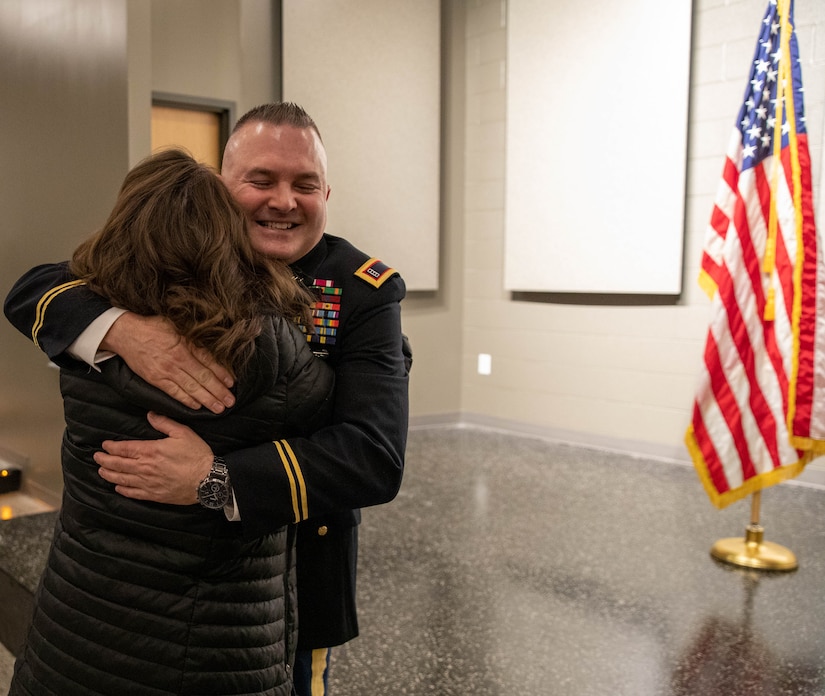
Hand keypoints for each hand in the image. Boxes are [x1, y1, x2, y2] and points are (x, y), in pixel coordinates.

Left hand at [95, 412, 213, 504]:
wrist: (208, 481)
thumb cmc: (197, 456)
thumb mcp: (183, 433)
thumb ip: (165, 423)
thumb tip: (150, 414)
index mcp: (151, 451)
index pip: (124, 449)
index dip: (111, 447)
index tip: (104, 445)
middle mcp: (145, 468)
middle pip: (118, 464)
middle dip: (104, 460)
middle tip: (96, 457)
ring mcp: (148, 483)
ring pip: (122, 479)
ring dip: (109, 474)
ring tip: (102, 471)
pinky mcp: (154, 495)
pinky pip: (133, 493)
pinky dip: (122, 490)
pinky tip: (118, 487)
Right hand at [102, 312, 234, 412]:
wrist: (126, 334)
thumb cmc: (153, 327)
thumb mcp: (177, 327)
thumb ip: (193, 340)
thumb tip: (211, 349)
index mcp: (184, 347)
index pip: (208, 363)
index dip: (221, 374)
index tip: (231, 383)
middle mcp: (177, 361)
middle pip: (202, 378)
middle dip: (218, 391)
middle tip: (230, 401)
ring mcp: (166, 372)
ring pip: (190, 388)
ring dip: (206, 399)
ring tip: (218, 408)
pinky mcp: (156, 380)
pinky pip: (174, 393)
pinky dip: (186, 400)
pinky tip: (197, 406)